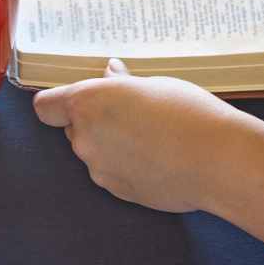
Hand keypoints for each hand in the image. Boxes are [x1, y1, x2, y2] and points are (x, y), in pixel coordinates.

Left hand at [33, 59, 238, 212]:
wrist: (218, 160)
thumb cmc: (186, 112)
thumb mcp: (152, 84)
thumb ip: (122, 83)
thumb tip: (111, 72)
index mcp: (87, 103)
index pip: (45, 106)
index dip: (57, 101)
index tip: (77, 97)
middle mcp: (85, 138)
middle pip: (73, 128)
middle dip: (93, 120)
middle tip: (129, 110)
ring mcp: (100, 169)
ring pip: (94, 151)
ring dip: (110, 143)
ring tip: (149, 134)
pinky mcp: (119, 192)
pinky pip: (112, 172)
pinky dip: (126, 164)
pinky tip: (157, 156)